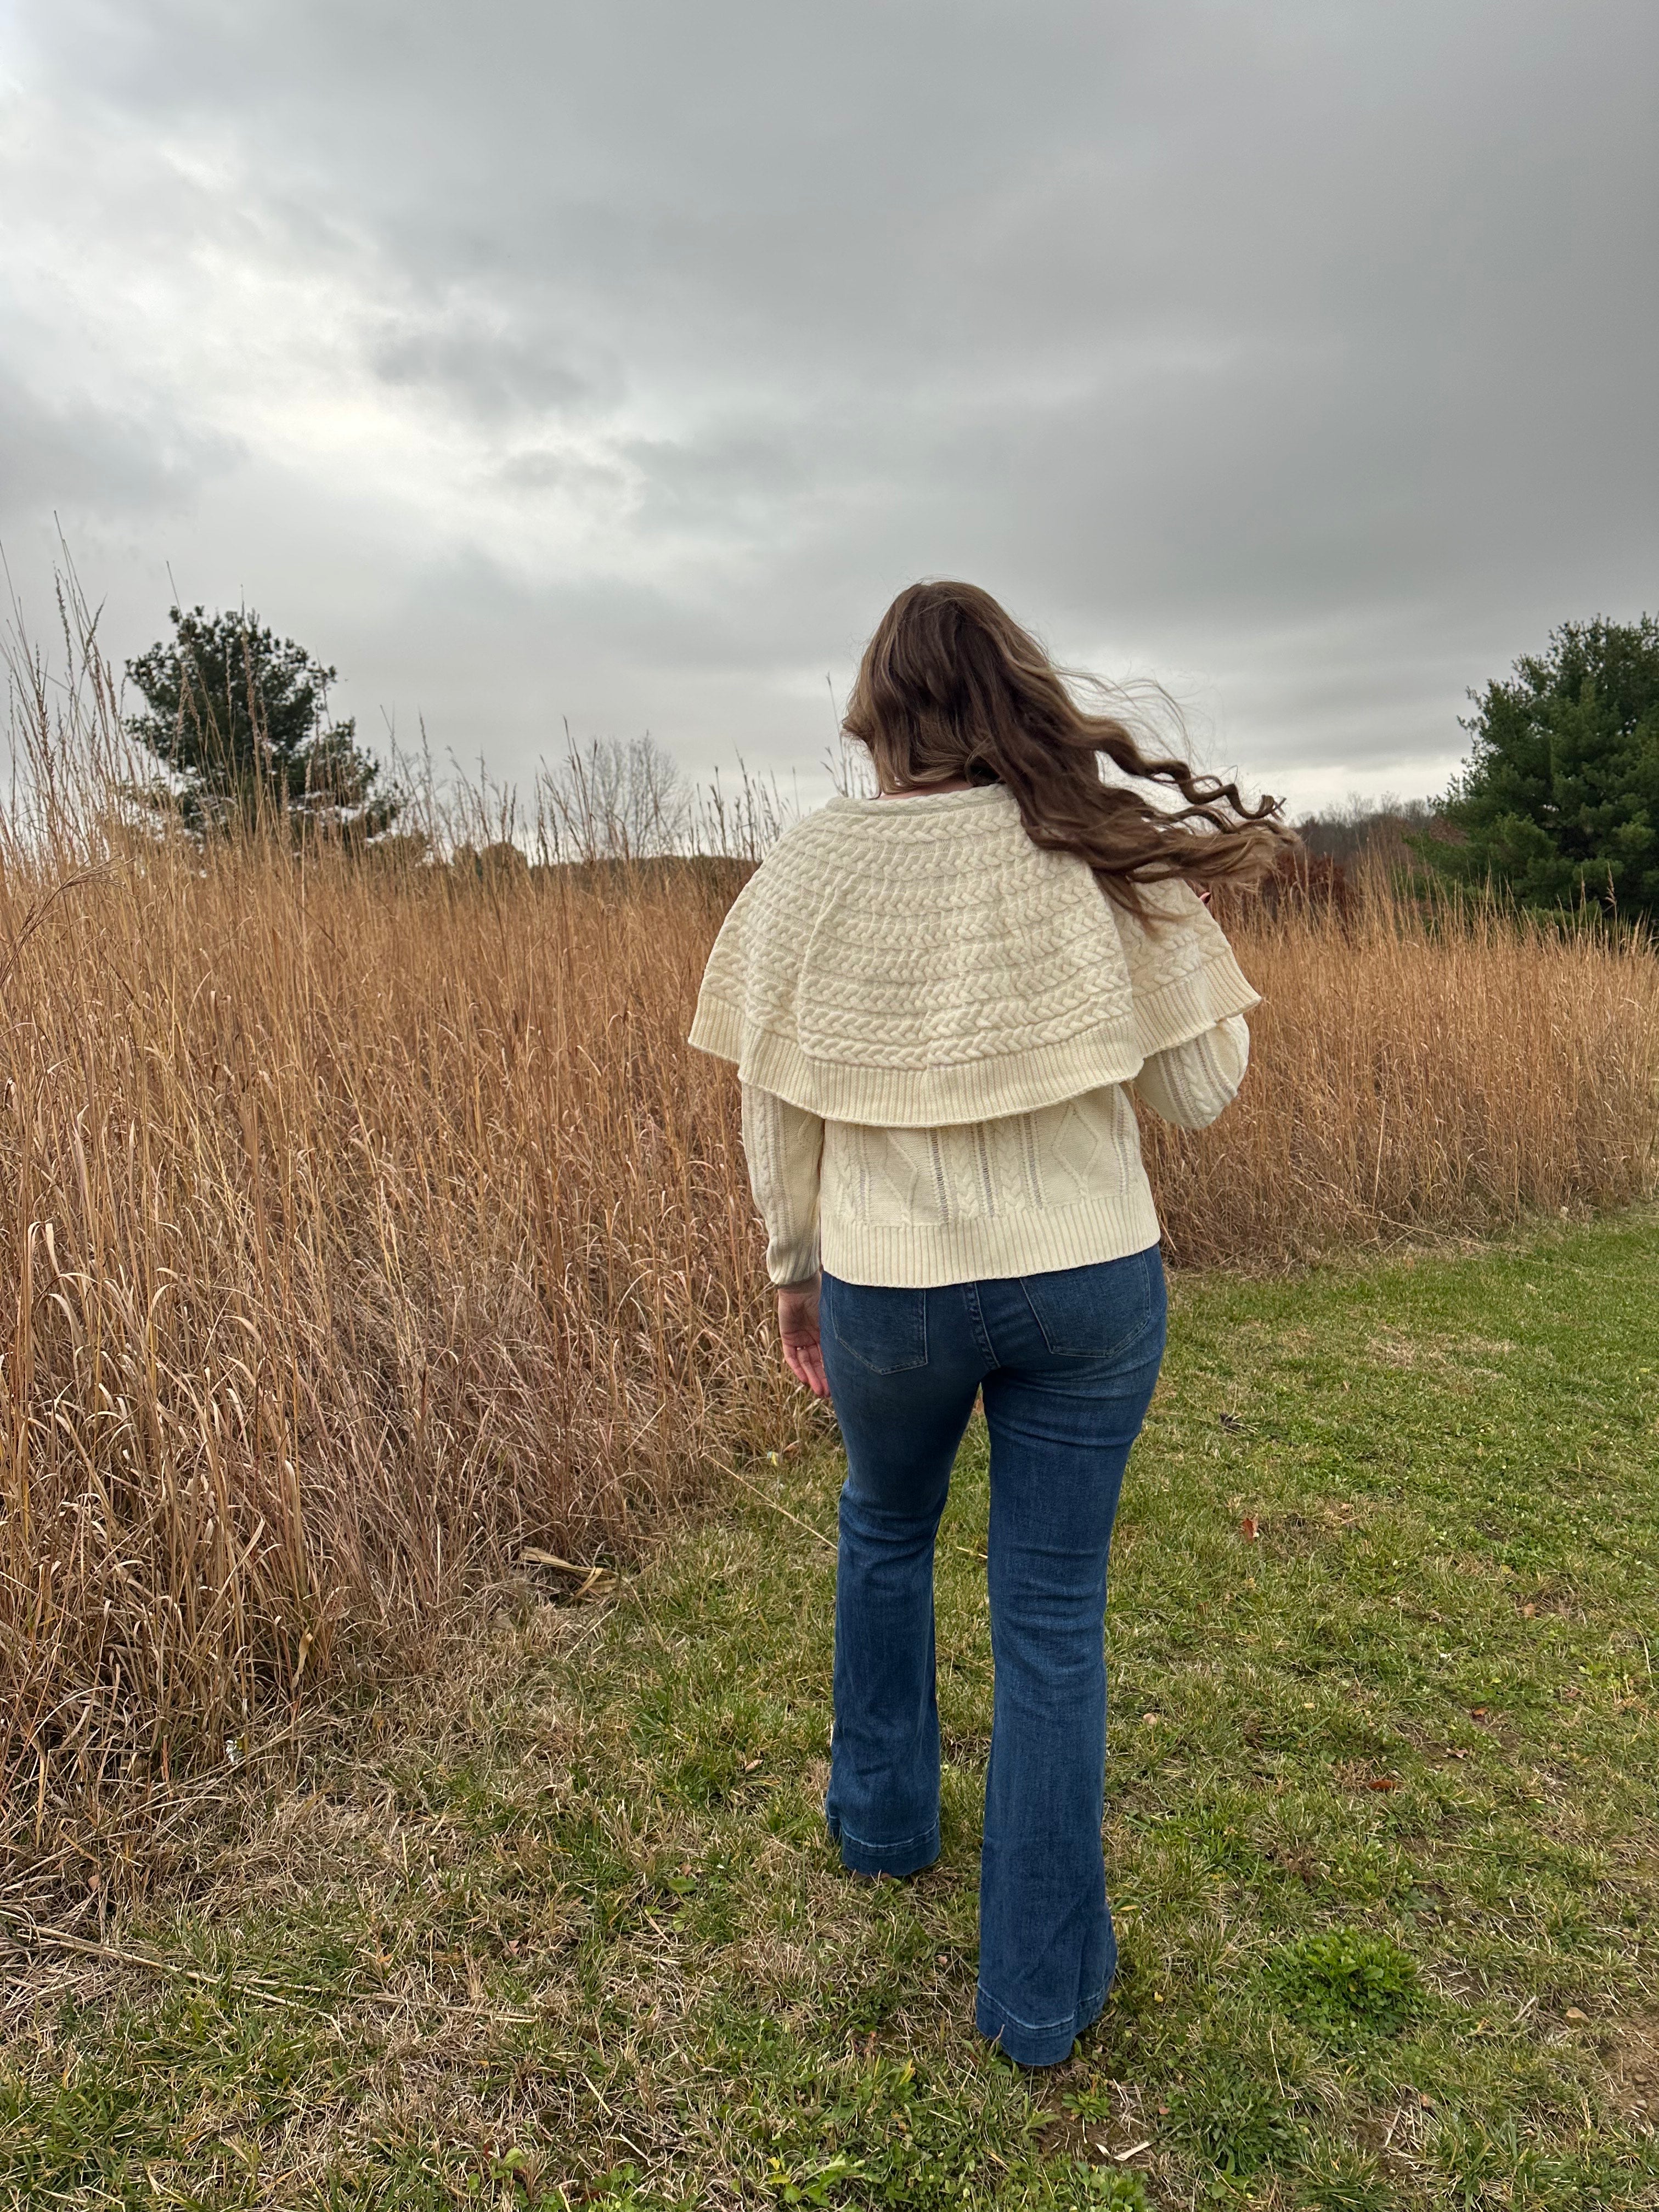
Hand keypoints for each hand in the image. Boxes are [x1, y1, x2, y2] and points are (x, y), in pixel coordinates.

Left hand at [777, 1275, 828, 1398]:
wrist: (801, 1286)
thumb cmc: (822, 1300)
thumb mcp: (832, 1324)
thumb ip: (838, 1340)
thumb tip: (857, 1360)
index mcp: (827, 1333)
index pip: (830, 1357)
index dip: (833, 1373)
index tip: (839, 1388)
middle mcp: (815, 1337)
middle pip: (817, 1363)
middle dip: (822, 1379)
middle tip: (826, 1395)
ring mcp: (801, 1337)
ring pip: (805, 1362)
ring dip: (810, 1376)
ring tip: (817, 1390)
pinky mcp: (788, 1336)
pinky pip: (792, 1356)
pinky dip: (797, 1368)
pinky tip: (803, 1380)